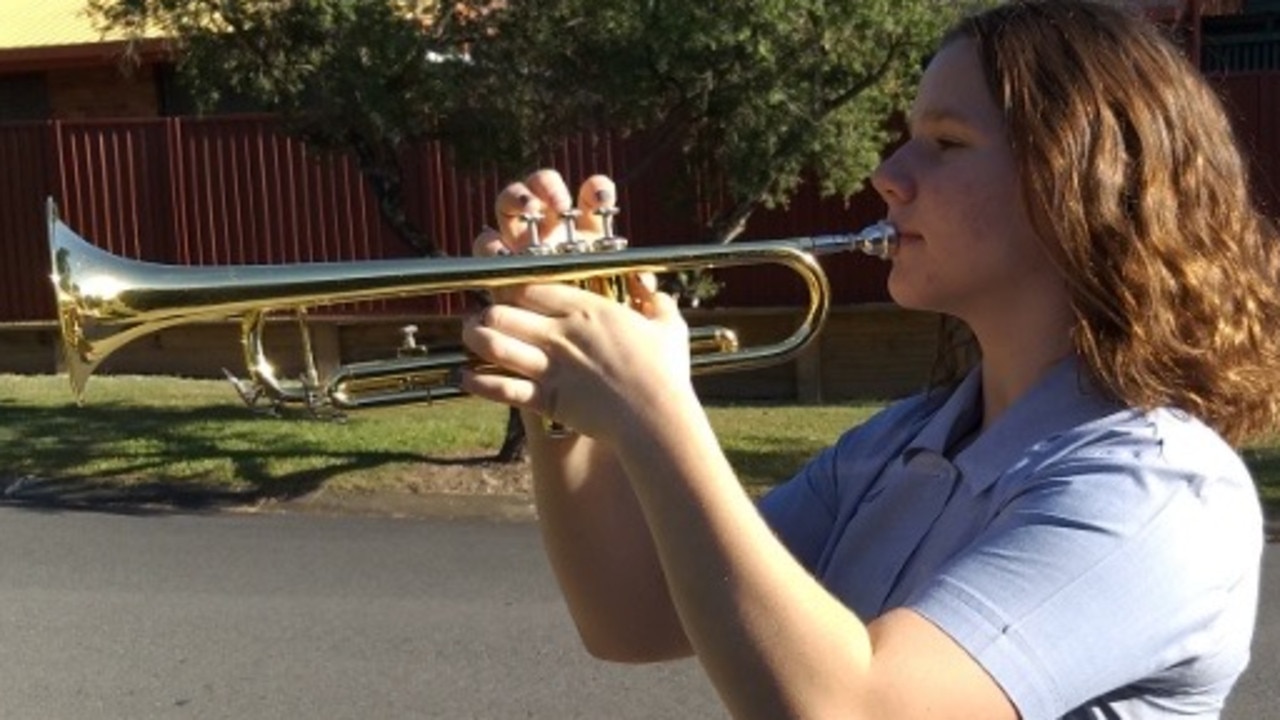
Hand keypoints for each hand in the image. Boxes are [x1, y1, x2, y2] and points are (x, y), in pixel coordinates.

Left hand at [461, 169, 692, 442]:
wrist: (655, 417)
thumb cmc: (666, 373)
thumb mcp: (669, 329)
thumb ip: (658, 304)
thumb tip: (656, 293)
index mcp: (587, 309)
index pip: (531, 286)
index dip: (512, 286)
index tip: (506, 291)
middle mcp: (561, 333)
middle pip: (503, 309)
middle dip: (486, 311)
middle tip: (482, 316)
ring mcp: (550, 366)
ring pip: (494, 342)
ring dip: (475, 338)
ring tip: (471, 338)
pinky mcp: (546, 398)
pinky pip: (501, 386)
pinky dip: (478, 382)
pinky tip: (467, 377)